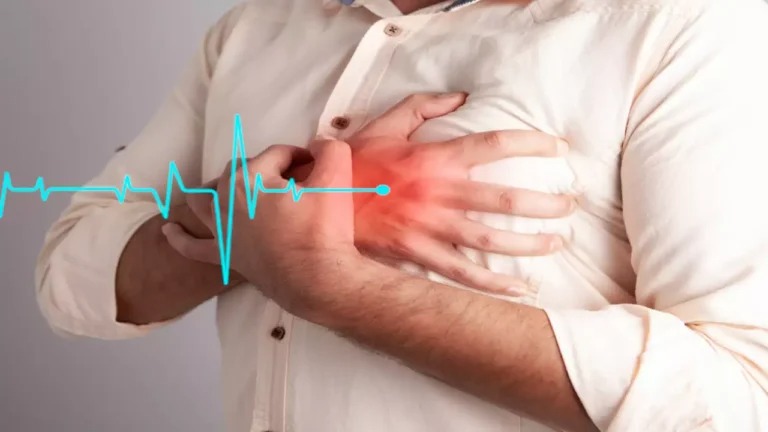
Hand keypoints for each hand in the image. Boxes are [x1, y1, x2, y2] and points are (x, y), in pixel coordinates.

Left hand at [178, 140, 357, 314]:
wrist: (316, 280)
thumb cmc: (323, 231)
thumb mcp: (335, 180)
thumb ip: (330, 151)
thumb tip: (321, 145)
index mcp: (250, 178)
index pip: (277, 154)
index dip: (301, 156)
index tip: (317, 165)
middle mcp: (226, 200)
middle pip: (242, 171)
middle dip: (265, 169)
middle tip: (294, 180)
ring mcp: (222, 229)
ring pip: (204, 201)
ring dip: (214, 190)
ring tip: (229, 188)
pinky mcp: (225, 255)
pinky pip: (193, 246)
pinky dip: (180, 237)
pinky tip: (169, 230)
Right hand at [289, 94, 574, 293]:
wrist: (315, 207)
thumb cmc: (351, 166)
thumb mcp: (382, 126)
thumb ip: (421, 107)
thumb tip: (461, 97)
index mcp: (430, 158)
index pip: (492, 146)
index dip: (530, 144)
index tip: (559, 147)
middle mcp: (436, 194)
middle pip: (502, 199)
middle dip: (544, 203)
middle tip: (571, 204)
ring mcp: (427, 228)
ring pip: (488, 240)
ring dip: (529, 243)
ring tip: (558, 243)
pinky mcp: (416, 255)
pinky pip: (461, 275)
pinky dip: (492, 285)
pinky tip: (519, 289)